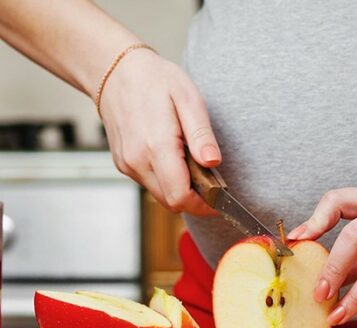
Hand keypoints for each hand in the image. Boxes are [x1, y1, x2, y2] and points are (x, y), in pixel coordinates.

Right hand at [99, 49, 220, 214]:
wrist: (115, 71)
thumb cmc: (154, 80)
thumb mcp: (188, 99)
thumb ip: (201, 135)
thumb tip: (213, 163)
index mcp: (156, 146)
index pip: (181, 197)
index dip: (204, 205)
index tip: (219, 199)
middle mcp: (137, 161)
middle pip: (172, 202)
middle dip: (195, 198)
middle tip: (211, 180)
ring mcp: (127, 164)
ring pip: (161, 196)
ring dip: (180, 189)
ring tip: (191, 162)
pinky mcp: (123, 164)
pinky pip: (150, 184)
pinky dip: (166, 180)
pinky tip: (173, 158)